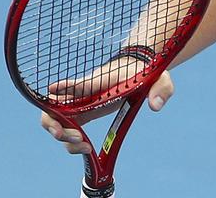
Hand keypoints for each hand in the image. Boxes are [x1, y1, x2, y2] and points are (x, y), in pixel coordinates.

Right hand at [39, 61, 174, 154]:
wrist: (135, 68)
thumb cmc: (143, 72)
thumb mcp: (159, 78)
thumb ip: (161, 89)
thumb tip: (155, 106)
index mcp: (101, 81)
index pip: (81, 84)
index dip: (66, 87)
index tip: (54, 89)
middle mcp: (83, 93)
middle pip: (53, 108)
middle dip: (56, 126)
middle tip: (78, 138)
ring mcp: (79, 104)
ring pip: (55, 122)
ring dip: (64, 138)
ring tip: (85, 147)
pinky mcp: (83, 113)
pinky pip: (66, 129)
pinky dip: (70, 142)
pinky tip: (86, 148)